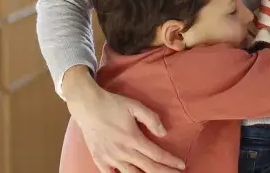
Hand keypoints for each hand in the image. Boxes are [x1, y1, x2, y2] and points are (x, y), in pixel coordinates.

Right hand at [64, 69, 184, 172]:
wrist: (87, 105)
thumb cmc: (112, 104)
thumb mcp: (135, 105)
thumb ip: (151, 119)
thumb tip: (164, 133)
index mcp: (133, 139)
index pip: (157, 155)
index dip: (170, 161)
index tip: (182, 164)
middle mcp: (123, 152)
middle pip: (148, 168)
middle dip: (164, 172)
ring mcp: (110, 158)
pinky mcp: (99, 159)